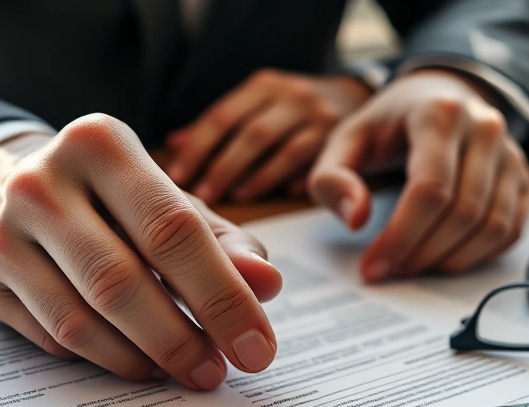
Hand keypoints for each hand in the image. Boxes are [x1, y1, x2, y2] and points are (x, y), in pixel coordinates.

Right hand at [0, 114, 282, 389]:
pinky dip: (104, 360)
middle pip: (121, 281)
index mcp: (99, 144)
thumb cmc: (113, 201)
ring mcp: (1, 234)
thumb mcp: (169, 203)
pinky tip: (138, 362)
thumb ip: (225, 242)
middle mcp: (40, 182)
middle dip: (181, 338)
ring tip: (184, 370)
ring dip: (142, 359)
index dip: (222, 296)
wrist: (6, 188)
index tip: (257, 347)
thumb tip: (267, 285)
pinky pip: (53, 340)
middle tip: (217, 372)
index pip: (173, 230)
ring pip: (80, 321)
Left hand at [165, 69, 370, 203]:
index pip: (222, 116)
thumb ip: (219, 125)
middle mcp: (291, 97)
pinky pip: (317, 164)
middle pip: (251, 134)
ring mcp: (320, 118)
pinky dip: (297, 180)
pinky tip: (281, 194)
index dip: (198, 148)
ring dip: (257, 178)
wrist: (354, 96)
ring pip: (284, 151)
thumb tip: (174, 144)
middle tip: (203, 195)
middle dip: (224, 167)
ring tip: (235, 198)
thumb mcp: (257, 104)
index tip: (178, 176)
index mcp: (263, 86)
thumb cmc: (292, 108)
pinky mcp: (342, 140)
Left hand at [308, 69, 528, 281]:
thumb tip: (356, 220)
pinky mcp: (523, 178)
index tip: (374, 265)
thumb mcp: (347, 140)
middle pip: (462, 213)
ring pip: (493, 226)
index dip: (401, 236)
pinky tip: (444, 256)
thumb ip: (333, 177)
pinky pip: (511, 230)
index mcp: (439, 114)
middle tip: (391, 269)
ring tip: (414, 264)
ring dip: (450, 260)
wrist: (439, 96)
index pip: (430, 189)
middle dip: (422, 253)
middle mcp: (485, 129)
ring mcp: (511, 154)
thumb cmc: (391, 123)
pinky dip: (478, 255)